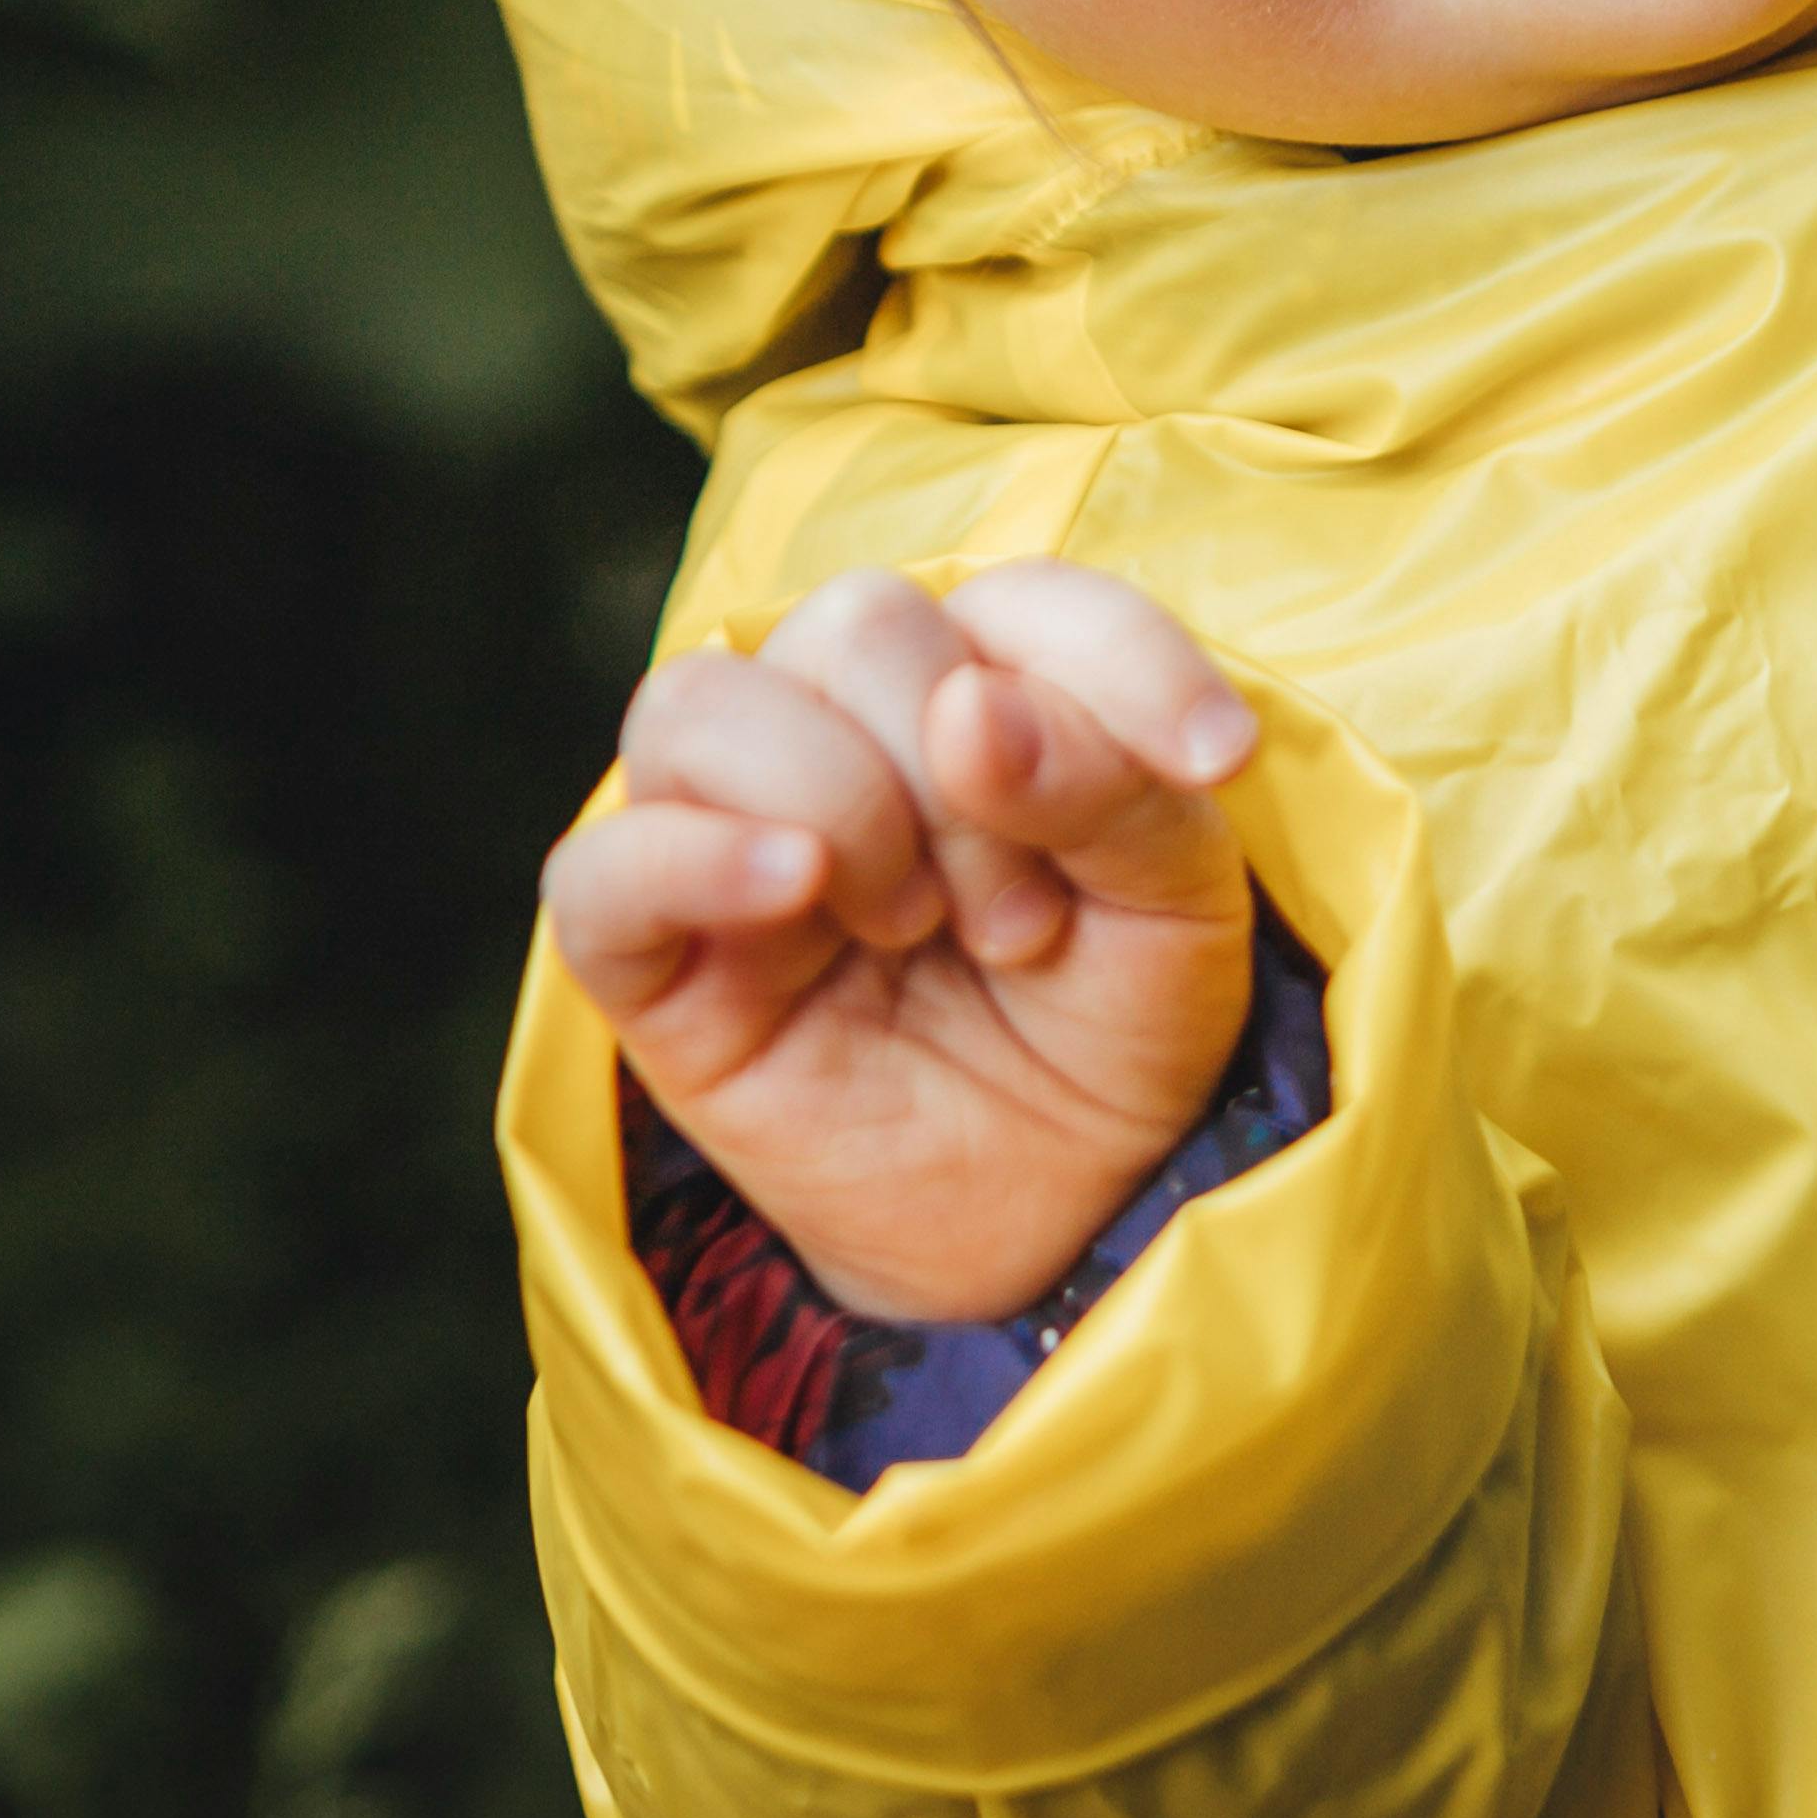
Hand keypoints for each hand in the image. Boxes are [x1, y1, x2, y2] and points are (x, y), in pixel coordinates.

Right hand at [542, 562, 1263, 1324]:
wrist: (1056, 1222)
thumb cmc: (1115, 1034)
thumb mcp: (1174, 911)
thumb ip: (1110, 784)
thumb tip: (974, 704)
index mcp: (984, 682)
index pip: (1024, 595)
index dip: (1122, 663)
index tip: (1215, 765)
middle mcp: (840, 725)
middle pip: (856, 625)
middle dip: (968, 781)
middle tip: (1024, 928)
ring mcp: (726, 831)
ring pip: (702, 701)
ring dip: (842, 802)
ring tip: (915, 928)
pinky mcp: (650, 957)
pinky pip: (601, 867)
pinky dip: (692, 857)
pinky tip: (798, 892)